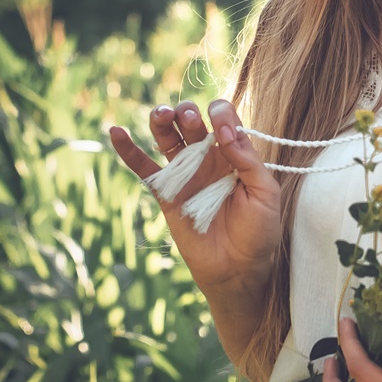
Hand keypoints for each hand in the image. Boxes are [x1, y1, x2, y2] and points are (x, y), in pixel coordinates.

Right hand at [107, 98, 283, 297]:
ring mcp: (185, 174)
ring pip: (167, 137)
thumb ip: (248, 160)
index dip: (221, 116)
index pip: (222, 119)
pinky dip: (127, 150)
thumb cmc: (258, 232)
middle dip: (188, 112)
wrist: (238, 269)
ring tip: (162, 114)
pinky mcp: (166, 194)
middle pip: (191, 121)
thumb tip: (225, 132)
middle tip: (190, 119)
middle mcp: (207, 158)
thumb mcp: (265, 193)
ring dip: (161, 119)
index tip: (224, 134)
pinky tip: (116, 132)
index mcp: (233, 153)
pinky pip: (143, 168)